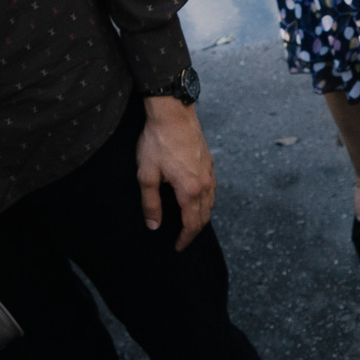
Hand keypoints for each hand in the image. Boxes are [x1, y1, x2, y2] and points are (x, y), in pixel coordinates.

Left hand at [137, 97, 216, 249]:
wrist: (173, 113)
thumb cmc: (157, 141)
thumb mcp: (147, 174)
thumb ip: (151, 203)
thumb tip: (154, 225)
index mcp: (190, 190)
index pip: (192, 224)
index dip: (185, 239)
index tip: (178, 247)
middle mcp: (205, 184)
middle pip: (204, 217)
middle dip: (194, 231)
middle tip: (183, 238)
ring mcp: (209, 173)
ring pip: (210, 203)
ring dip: (201, 216)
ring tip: (188, 221)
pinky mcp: (209, 162)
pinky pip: (211, 189)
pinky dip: (205, 200)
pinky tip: (196, 197)